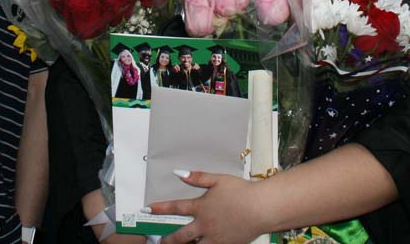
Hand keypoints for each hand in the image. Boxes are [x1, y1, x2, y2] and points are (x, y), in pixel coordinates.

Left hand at [147, 170, 263, 243]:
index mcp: (201, 207)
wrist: (262, 208)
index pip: (175, 208)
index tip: (147, 209)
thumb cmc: (242, 192)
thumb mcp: (219, 180)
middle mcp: (205, 225)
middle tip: (160, 241)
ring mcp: (215, 238)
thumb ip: (198, 177)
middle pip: (180, 236)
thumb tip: (180, 173)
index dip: (159, 208)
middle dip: (167, 239)